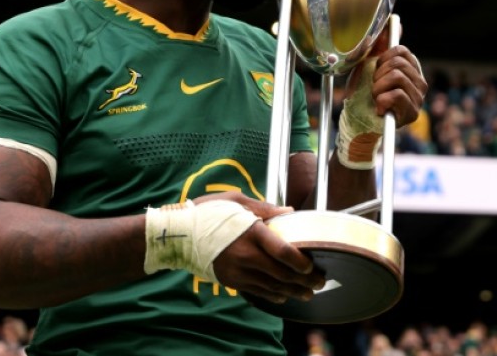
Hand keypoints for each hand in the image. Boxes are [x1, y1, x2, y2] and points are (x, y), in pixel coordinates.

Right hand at [194, 192, 325, 302]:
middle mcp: (247, 255)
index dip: (302, 262)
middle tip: (319, 282)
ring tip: (307, 293)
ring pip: (272, 287)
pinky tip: (283, 296)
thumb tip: (289, 212)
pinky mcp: (230, 280)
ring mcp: (238, 270)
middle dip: (304, 281)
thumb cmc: (207, 212)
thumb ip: (265, 208)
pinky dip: (272, 295)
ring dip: (292, 292)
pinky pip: (256, 291)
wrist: (178, 234)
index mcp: (252, 232)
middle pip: (282, 274)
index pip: (284, 253)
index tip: (312, 265)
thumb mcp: (236, 200)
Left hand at [348, 25, 426, 128]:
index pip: (402, 52)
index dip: (383, 59)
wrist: (356, 118)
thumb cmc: (363, 91)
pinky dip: (382, 100)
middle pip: (398, 64)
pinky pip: (397, 95)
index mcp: (412, 69)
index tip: (377, 71)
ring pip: (397, 77)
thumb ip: (381, 43)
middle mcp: (420, 83)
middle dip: (379, 75)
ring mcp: (418, 98)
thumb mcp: (369, 64)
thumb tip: (396, 23)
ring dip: (378, 88)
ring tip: (377, 98)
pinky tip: (380, 107)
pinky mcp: (412, 113)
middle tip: (375, 88)